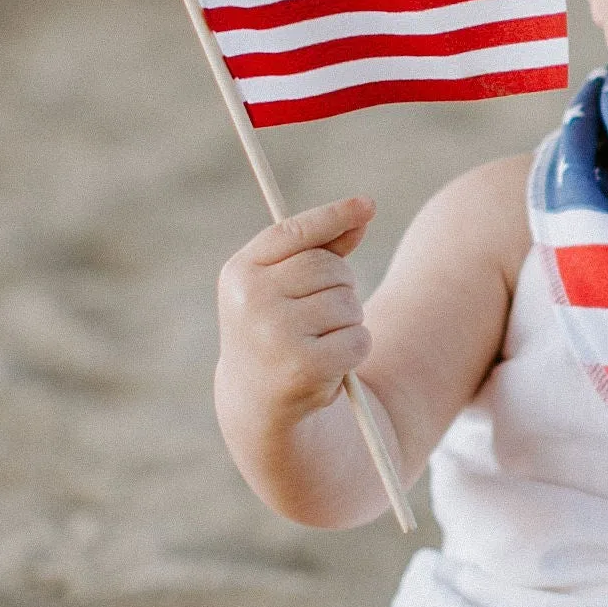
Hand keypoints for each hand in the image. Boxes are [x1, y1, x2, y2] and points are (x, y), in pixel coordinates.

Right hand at [216, 196, 375, 424]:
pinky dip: (356, 350)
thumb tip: (362, 214)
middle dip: (341, 288)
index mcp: (240, 273)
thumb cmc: (277, 330)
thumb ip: (320, 249)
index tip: (367, 204)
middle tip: (321, 314)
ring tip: (320, 341)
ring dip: (349, 322)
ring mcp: (274, 333)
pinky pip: (358, 339)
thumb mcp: (285, 287)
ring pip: (348, 303)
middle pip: (330, 268)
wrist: (258, 401)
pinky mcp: (303, 366)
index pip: (293, 233)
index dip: (332, 216)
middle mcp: (251, 300)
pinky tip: (330, 364)